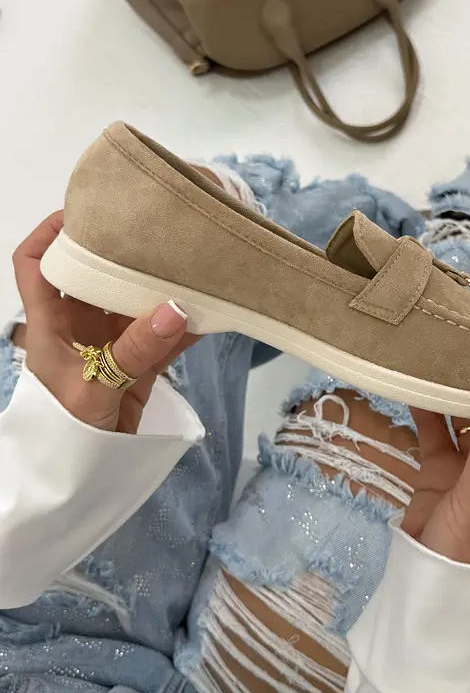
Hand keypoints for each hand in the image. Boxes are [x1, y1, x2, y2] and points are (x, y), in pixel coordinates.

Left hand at [12, 212, 198, 433]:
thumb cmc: (65, 434)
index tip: (87, 211)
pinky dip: (185, 326)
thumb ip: (135, 351)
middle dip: (121, 250)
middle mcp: (79, 325)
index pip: (35, 264)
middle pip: (93, 274)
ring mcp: (110, 345)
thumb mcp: (94, 390)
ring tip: (190, 259)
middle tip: (156, 226)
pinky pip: (163, 337)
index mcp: (50, 323)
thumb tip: (178, 308)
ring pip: (133, 302)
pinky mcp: (137, 367)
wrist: (79, 482)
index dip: (50, 231)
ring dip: (159, 286)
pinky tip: (210, 309)